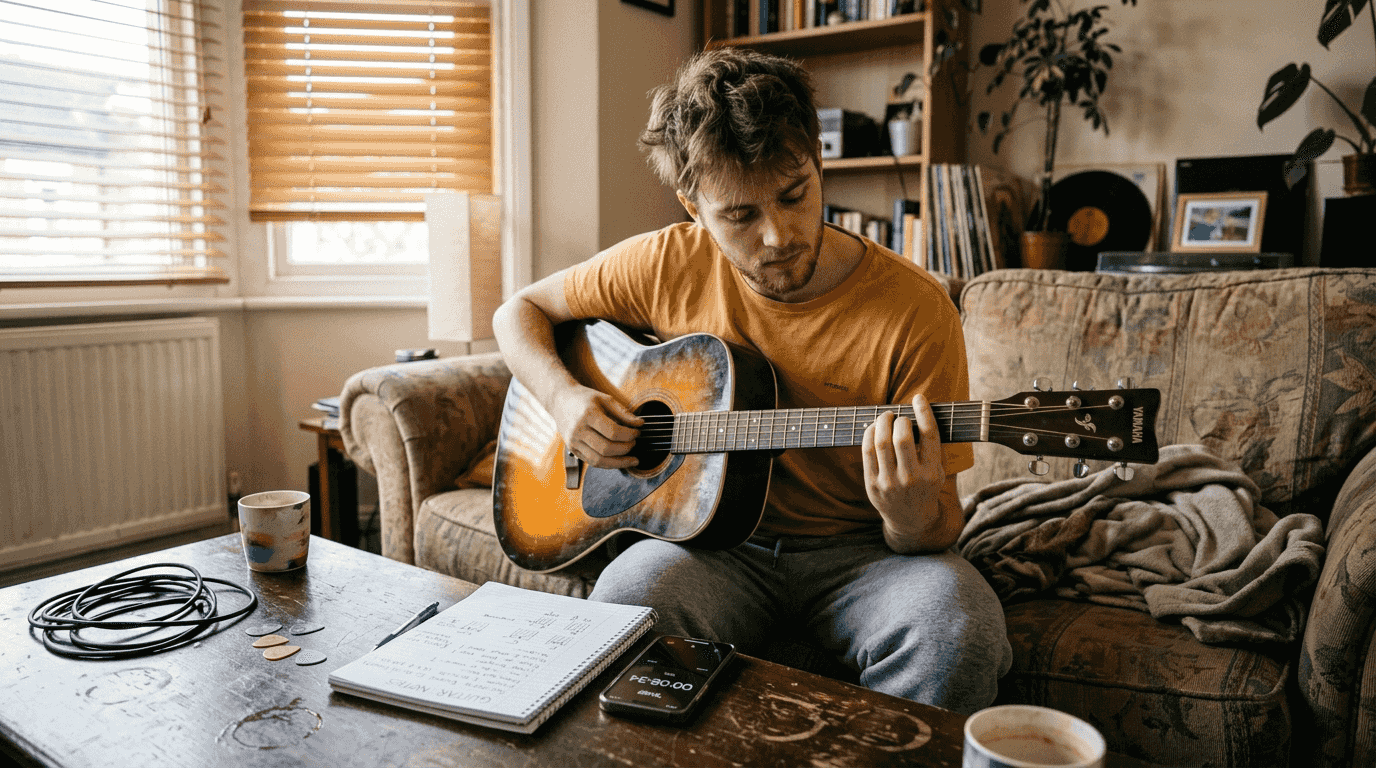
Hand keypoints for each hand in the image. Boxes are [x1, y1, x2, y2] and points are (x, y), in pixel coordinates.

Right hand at [550, 386, 642, 468]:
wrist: (560, 400)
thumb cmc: (585, 399)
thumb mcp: (605, 399)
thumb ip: (623, 412)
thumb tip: (640, 424)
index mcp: (588, 415)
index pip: (613, 432)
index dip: (629, 435)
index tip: (638, 432)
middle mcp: (578, 430)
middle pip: (606, 448)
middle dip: (625, 449)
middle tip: (634, 443)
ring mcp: (573, 442)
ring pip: (599, 460)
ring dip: (619, 463)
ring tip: (632, 459)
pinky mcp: (573, 449)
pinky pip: (592, 462)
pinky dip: (608, 464)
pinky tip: (619, 461)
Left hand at [862, 393, 946, 541]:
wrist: (910, 519)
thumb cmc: (925, 486)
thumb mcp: (937, 470)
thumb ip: (931, 446)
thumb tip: (920, 410)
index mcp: (932, 473)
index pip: (929, 435)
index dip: (924, 412)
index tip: (919, 398)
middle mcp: (911, 478)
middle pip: (902, 437)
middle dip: (900, 419)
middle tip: (900, 417)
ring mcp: (890, 483)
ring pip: (881, 442)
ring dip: (883, 422)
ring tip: (886, 417)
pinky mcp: (872, 484)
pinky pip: (867, 451)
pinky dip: (869, 433)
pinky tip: (874, 427)